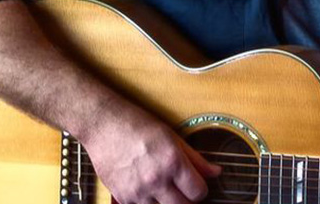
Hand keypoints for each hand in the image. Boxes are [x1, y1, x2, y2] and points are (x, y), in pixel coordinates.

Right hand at [83, 104, 221, 203]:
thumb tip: (215, 172)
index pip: (198, 192)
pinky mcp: (123, 197)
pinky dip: (148, 203)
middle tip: (183, 190)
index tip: (196, 184)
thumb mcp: (172, 136)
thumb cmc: (137, 124)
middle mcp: (156, 179)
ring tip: (164, 189)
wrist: (103, 125)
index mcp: (172, 161)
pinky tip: (148, 190)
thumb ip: (195, 158)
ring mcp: (138, 191)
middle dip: (187, 201)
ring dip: (166, 203)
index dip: (200, 190)